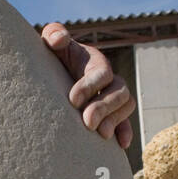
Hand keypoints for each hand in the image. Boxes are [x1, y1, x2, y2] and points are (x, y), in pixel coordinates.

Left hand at [41, 22, 133, 148]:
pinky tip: (120, 145)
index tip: (72, 100)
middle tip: (87, 122)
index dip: (90, 86)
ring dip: (115, 120)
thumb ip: (53, 34)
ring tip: (100, 134)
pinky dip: (125, 132)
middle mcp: (109, 80)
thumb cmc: (53, 58)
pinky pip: (125, 123)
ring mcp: (113, 98)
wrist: (55, 74)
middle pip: (119, 91)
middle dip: (104, 107)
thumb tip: (59, 38)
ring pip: (126, 106)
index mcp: (96, 62)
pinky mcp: (111, 115)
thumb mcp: (51, 43)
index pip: (102, 73)